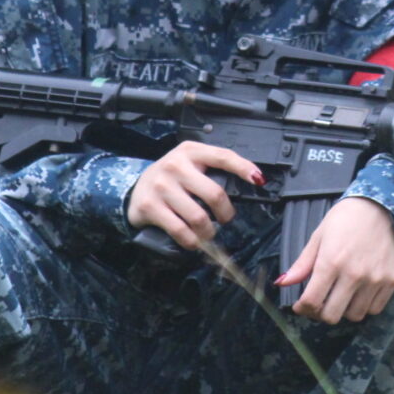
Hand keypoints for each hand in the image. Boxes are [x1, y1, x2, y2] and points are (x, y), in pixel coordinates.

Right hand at [127, 141, 262, 249]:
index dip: (243, 168)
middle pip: (214, 194)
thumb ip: (214, 169)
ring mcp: (162, 186)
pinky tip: (194, 241)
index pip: (222, 156)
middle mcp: (175, 166)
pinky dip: (192, 242)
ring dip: (209, 232)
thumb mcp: (190, 164)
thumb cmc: (171, 178)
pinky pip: (180, 231)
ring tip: (208, 233)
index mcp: (190, 152)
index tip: (258, 180)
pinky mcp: (151, 206)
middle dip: (226, 214)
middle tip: (224, 219)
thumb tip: (251, 182)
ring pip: (199, 217)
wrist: (135, 188)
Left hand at [276, 197, 393, 324]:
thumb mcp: (318, 237)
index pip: (311, 301)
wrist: (379, 206)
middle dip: (320, 313)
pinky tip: (358, 293)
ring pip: (354, 316)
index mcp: (331, 261)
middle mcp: (354, 274)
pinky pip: (375, 309)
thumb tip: (282, 283)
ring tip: (340, 296)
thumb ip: (302, 264)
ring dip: (343, 310)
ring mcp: (375, 279)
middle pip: (331, 315)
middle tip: (319, 303)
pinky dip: (364, 306)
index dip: (302, 308)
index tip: (301, 305)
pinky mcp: (391, 281)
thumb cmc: (345, 219)